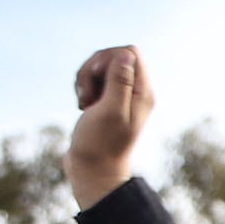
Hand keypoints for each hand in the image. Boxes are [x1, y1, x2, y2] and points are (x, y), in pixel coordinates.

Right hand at [66, 45, 155, 208]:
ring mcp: (120, 97)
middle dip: (92, 69)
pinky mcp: (106, 102)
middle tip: (86, 94)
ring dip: (85, 80)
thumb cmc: (100, 144)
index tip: (97, 78)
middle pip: (112, 57)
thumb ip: (120, 82)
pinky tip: (82, 106)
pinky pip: (93, 81)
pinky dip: (83, 89)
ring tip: (83, 103)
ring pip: (99, 68)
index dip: (107, 58)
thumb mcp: (110, 111)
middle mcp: (135, 93)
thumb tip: (126, 55)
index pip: (129, 52)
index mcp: (142, 93)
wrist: (92, 171)